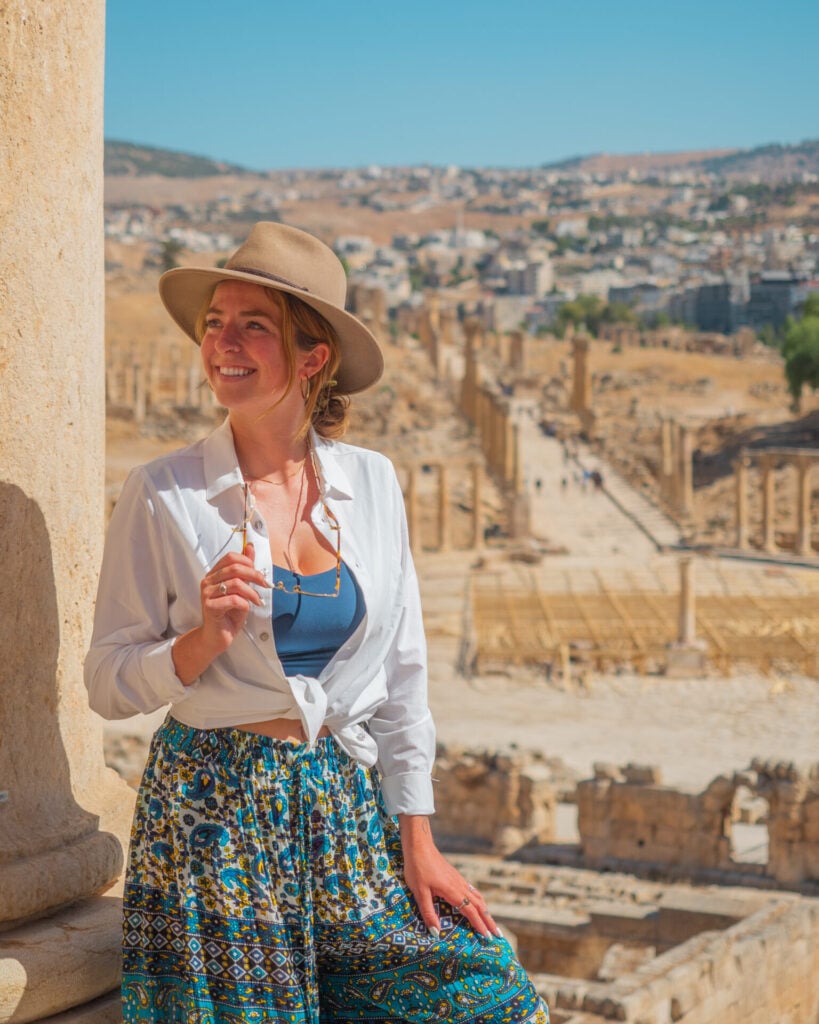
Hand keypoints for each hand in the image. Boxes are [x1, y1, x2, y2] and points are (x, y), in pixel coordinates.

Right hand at [199, 543, 267, 651]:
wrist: (217, 636)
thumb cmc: (229, 613)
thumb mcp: (241, 589)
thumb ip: (245, 570)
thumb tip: (250, 547)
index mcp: (214, 574)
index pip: (230, 557)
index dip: (248, 562)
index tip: (259, 573)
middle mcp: (207, 581)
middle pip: (235, 568)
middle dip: (255, 575)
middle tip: (265, 584)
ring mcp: (207, 594)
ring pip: (236, 584)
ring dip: (252, 593)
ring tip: (257, 601)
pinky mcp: (209, 606)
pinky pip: (233, 599)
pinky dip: (245, 603)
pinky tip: (247, 609)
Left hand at [399, 815, 500, 938]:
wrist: (419, 846)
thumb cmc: (417, 868)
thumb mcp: (419, 893)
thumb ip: (428, 913)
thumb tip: (436, 933)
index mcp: (453, 891)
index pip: (471, 912)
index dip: (479, 925)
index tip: (488, 938)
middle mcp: (460, 886)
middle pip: (479, 906)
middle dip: (489, 921)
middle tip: (498, 935)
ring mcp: (459, 880)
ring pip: (477, 897)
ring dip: (485, 911)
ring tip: (490, 922)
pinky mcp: (455, 876)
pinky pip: (472, 891)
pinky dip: (479, 901)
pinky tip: (477, 903)